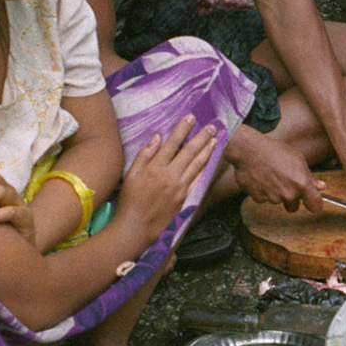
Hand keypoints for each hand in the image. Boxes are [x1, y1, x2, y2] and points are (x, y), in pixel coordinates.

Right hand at [118, 118, 220, 241]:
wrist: (136, 228)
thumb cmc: (129, 201)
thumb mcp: (130, 175)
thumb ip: (144, 155)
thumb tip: (157, 137)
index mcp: (155, 168)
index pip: (172, 143)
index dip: (182, 129)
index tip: (190, 118)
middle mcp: (170, 176)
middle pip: (189, 152)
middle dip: (201, 137)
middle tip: (212, 126)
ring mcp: (179, 187)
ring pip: (197, 164)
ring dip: (207, 150)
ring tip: (215, 139)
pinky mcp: (184, 197)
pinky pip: (196, 178)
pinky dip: (204, 167)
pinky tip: (209, 160)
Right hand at [227, 130, 324, 212]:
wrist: (249, 150)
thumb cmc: (275, 151)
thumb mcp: (297, 159)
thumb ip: (310, 177)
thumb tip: (322, 187)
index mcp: (302, 183)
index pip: (316, 206)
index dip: (314, 205)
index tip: (311, 202)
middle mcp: (289, 194)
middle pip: (294, 207)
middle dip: (291, 199)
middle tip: (285, 182)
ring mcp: (273, 198)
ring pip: (278, 202)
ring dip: (276, 193)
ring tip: (271, 175)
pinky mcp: (259, 199)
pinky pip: (264, 199)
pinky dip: (263, 192)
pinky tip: (261, 178)